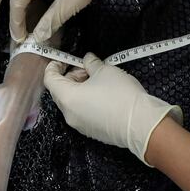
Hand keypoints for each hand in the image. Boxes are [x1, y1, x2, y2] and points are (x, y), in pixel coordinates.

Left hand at [44, 53, 182, 164]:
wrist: (140, 124)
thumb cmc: (120, 94)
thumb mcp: (105, 71)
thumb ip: (91, 63)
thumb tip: (87, 59)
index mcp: (67, 98)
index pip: (49, 79)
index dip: (55, 66)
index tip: (66, 60)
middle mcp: (68, 114)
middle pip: (60, 91)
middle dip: (71, 77)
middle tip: (89, 69)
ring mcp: (78, 125)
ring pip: (71, 102)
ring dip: (79, 89)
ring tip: (98, 81)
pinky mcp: (90, 131)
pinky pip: (81, 113)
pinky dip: (86, 101)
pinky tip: (103, 96)